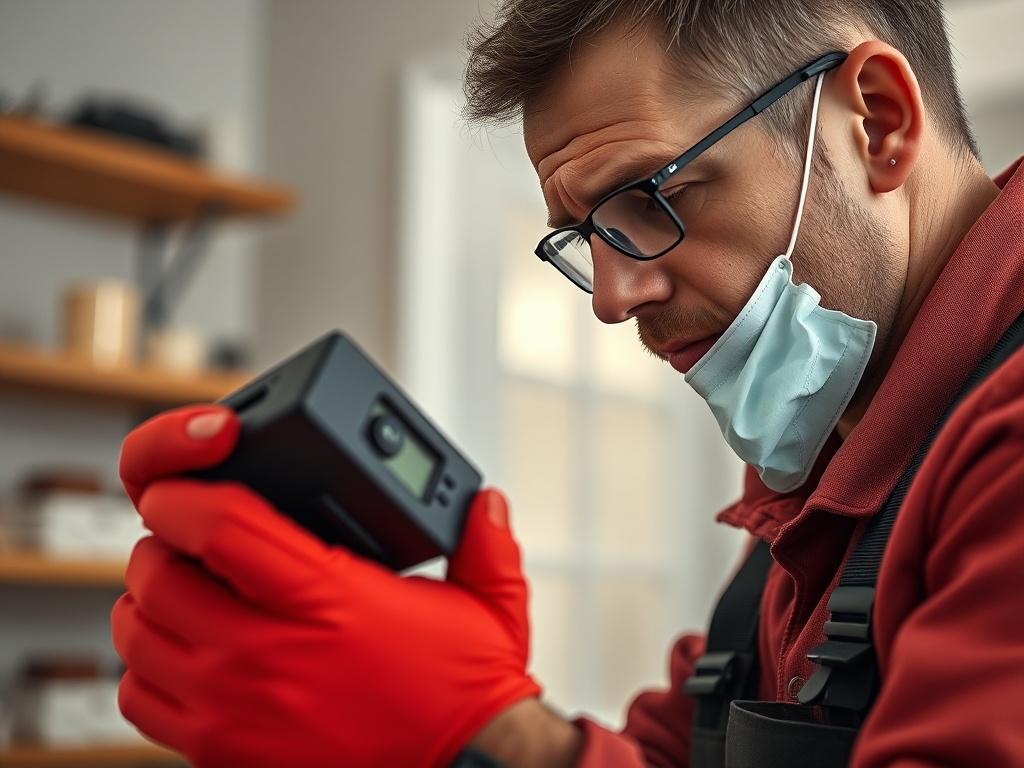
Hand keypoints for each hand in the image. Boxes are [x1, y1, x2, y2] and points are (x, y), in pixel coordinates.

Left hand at [112, 405, 541, 766]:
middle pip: (160, 578)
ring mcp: (239, 708)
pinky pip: (142, 700)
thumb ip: (486, 545)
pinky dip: (146, 669)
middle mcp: (272, 653)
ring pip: (139, 637)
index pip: (222, 529)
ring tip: (178, 591)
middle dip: (161, 545)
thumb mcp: (489, 605)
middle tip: (183, 539)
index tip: (178, 490)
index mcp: (331, 600)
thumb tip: (484, 502)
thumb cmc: (464, 693)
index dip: (185, 497)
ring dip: (146, 604)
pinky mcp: (225, 753)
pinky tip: (182, 653)